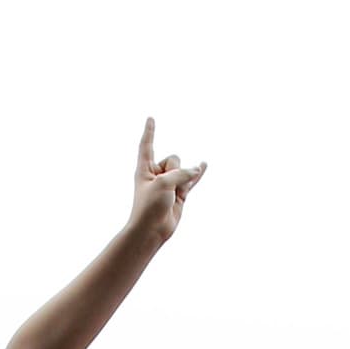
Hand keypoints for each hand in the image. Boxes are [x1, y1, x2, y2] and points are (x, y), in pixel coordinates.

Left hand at [125, 117, 205, 244]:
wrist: (152, 231)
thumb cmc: (150, 206)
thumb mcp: (164, 183)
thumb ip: (181, 173)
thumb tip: (197, 169)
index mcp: (144, 168)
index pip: (147, 144)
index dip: (150, 131)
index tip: (150, 118)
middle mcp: (156, 173)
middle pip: (173, 158)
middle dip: (174, 170)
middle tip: (164, 189)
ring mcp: (169, 183)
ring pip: (183, 170)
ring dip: (182, 180)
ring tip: (172, 196)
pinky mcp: (179, 193)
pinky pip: (191, 179)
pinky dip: (198, 173)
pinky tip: (204, 164)